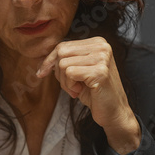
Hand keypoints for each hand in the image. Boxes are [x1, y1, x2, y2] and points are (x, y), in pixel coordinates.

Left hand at [36, 37, 140, 153]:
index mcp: (97, 43)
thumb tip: (43, 60)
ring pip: (63, 64)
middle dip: (58, 73)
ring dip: (65, 82)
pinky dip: (70, 86)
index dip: (49, 60)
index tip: (41, 73)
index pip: (63, 46)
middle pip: (62, 53)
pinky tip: (80, 92)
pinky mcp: (100, 71)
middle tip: (70, 87)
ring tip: (76, 90)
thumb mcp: (78, 72)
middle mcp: (102, 46)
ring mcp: (102, 57)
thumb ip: (66, 61)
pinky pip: (70, 73)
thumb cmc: (94, 93)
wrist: (113, 112)